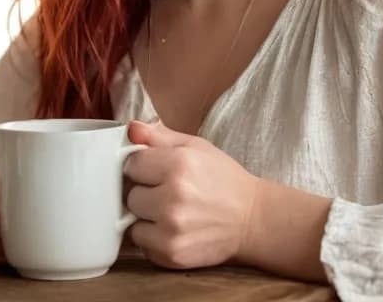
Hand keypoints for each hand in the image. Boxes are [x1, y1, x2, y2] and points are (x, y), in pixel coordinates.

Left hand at [124, 119, 259, 269]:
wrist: (253, 220)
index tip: (156, 172)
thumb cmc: (224, 180)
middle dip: (144, 192)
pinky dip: (152, 238)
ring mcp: (171, 228)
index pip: (131, 164)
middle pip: (130, 194)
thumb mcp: (196, 147)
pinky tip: (173, 229)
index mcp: (178, 164)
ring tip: (169, 212)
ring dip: (145, 217)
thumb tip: (131, 129)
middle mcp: (173, 197)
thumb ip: (159, 136)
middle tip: (166, 193)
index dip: (142, 167)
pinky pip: (142, 244)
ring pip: (131, 221)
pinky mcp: (171, 253)